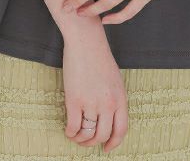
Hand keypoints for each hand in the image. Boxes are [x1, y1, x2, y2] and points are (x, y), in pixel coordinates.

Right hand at [62, 35, 127, 152]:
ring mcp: (91, 102)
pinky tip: (68, 130)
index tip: (106, 148)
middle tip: (86, 141)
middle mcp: (108, 103)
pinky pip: (73, 126)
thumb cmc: (99, 56)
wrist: (85, 40)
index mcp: (121, 98)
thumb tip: (108, 119)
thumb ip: (114, 99)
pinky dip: (70, 133)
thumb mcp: (115, 80)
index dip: (113, 144)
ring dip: (81, 140)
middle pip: (102, 135)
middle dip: (94, 142)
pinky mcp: (74, 99)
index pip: (121, 130)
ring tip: (76, 136)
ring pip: (87, 134)